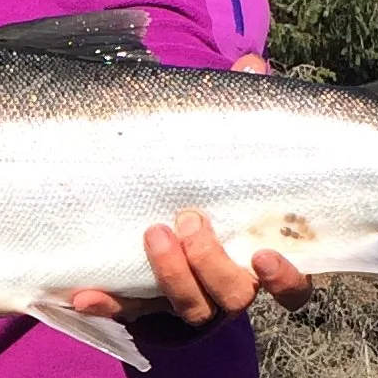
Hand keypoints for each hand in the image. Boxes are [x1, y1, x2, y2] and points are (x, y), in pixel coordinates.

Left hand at [67, 54, 312, 327]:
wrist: (161, 205)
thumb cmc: (211, 176)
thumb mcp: (226, 142)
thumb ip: (241, 110)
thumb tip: (251, 64)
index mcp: (262, 255)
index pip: (293, 287)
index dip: (285, 280)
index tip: (264, 254)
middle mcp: (231, 285)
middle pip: (234, 295)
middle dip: (211, 261)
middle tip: (189, 218)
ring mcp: (190, 299)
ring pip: (191, 308)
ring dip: (173, 275)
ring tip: (152, 233)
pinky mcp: (148, 304)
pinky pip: (131, 312)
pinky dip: (110, 305)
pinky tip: (84, 293)